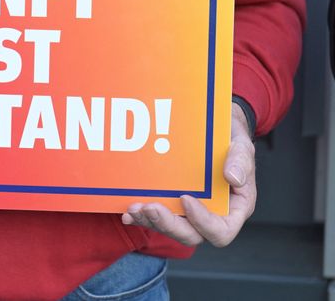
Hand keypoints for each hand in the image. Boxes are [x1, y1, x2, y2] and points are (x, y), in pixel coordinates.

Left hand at [121, 102, 255, 246]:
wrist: (216, 133)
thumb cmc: (231, 143)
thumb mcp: (242, 147)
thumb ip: (240, 161)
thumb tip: (233, 177)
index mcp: (233, 210)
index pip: (221, 230)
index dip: (202, 221)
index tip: (186, 198)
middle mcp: (210, 217)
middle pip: (191, 235)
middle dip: (168, 224)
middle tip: (150, 207)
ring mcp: (189, 214)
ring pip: (170, 229)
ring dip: (150, 221)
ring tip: (134, 208)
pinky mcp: (172, 206)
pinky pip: (157, 218)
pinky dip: (142, 217)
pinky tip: (128, 212)